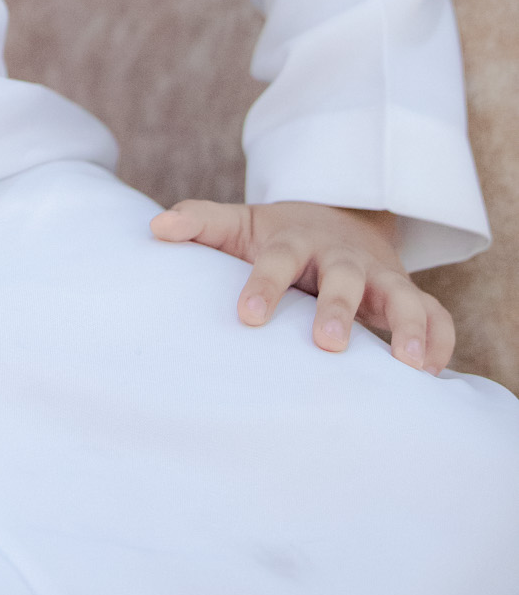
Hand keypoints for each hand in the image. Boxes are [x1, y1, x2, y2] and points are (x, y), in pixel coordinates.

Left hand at [150, 199, 453, 373]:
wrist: (338, 218)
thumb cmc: (278, 237)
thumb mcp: (240, 224)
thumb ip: (199, 223)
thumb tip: (155, 229)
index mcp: (294, 241)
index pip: (277, 260)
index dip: (263, 285)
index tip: (247, 318)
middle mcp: (340, 258)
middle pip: (341, 279)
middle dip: (336, 309)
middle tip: (326, 343)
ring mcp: (378, 277)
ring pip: (401, 296)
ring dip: (407, 325)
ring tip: (409, 364)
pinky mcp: (407, 297)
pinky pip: (436, 317)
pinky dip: (439, 342)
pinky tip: (434, 376)